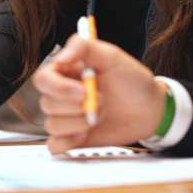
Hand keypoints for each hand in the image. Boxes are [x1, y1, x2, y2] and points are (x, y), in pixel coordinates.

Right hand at [33, 35, 166, 153]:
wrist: (150, 109)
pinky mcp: (72, 138)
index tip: (83, 92)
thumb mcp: (112, 56)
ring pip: (52, 125)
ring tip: (100, 115)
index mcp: (66, 72)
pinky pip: (55, 145)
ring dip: (78, 123)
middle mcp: (63, 95)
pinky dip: (68, 142)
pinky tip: (86, 133)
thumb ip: (84, 47)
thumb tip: (60, 56)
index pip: (43, 79)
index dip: (58, 87)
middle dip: (76, 107)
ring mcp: (67, 117)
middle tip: (102, 102)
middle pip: (47, 103)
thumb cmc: (132, 81)